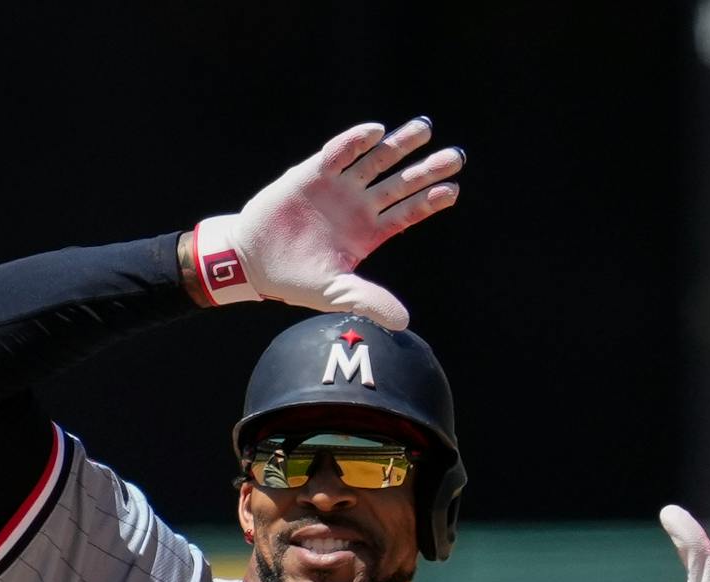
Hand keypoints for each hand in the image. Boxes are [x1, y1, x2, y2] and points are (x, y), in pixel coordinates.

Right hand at [190, 118, 463, 327]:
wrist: (253, 260)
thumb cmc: (295, 278)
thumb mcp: (333, 293)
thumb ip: (367, 301)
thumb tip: (403, 323)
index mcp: (370, 232)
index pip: (407, 212)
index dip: (429, 201)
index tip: (452, 190)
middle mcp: (360, 205)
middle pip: (401, 183)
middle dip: (427, 169)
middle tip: (456, 157)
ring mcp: (339, 187)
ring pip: (376, 161)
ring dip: (399, 145)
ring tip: (424, 129)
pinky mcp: (313, 173)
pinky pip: (340, 152)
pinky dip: (356, 141)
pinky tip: (376, 132)